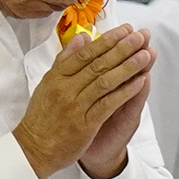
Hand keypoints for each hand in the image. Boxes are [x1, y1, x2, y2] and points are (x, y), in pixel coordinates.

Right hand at [14, 26, 152, 178]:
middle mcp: (65, 88)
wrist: (33, 148)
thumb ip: (65, 60)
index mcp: (56, 77)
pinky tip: (139, 82)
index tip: (125, 30)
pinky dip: (125, 92)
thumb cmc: (42, 117)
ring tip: (145, 55)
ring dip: (128, 67)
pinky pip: (108, 104)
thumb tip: (82, 37)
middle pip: (98, 64)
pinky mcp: (84, 124)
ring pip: (105, 81)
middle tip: (140, 36)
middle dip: (122, 48)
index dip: (107, 40)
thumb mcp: (48, 83)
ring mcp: (75, 106)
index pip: (85, 53)